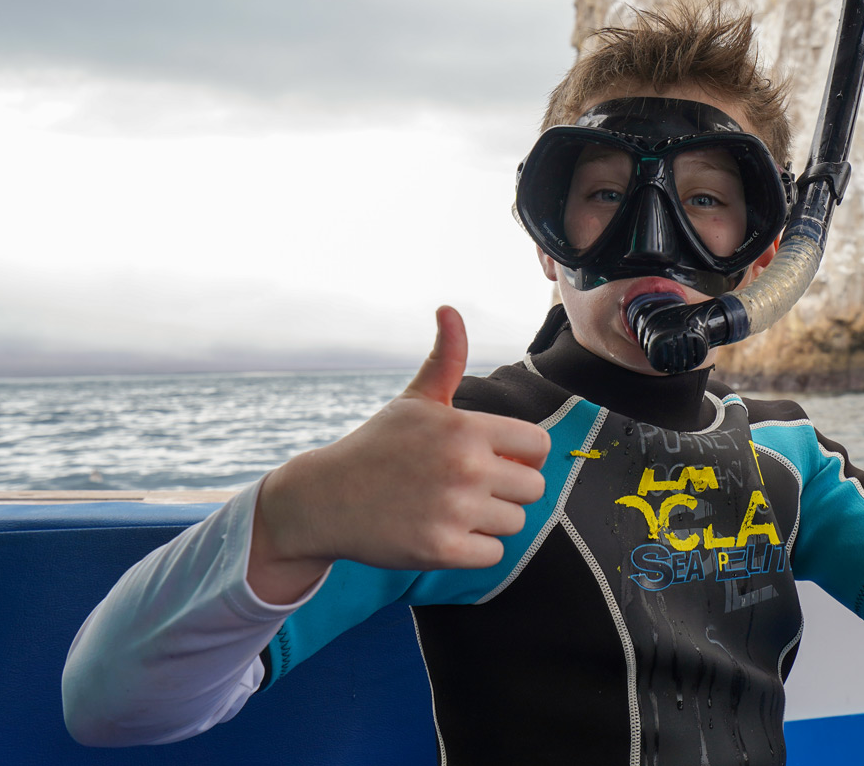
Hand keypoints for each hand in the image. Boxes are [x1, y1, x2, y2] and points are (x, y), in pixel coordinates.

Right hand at [249, 306, 549, 602]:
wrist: (326, 498)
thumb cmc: (378, 446)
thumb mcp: (415, 401)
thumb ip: (445, 359)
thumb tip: (449, 309)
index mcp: (466, 428)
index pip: (538, 445)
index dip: (523, 454)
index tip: (497, 459)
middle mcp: (465, 467)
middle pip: (533, 488)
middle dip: (509, 490)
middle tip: (472, 488)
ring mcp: (454, 510)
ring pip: (515, 523)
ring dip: (490, 521)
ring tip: (453, 509)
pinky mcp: (441, 549)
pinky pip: (493, 555)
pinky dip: (474, 549)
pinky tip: (444, 532)